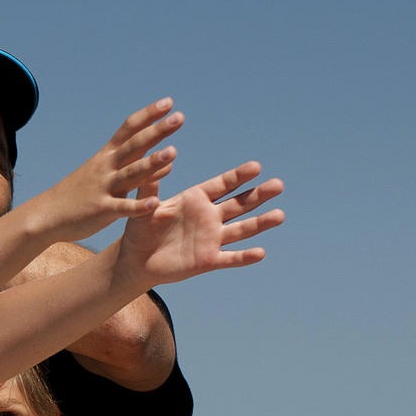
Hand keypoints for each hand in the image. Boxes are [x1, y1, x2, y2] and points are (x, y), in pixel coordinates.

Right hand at [23, 100, 182, 243]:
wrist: (48, 214)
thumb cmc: (81, 194)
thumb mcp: (107, 175)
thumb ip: (137, 167)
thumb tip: (168, 161)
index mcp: (107, 155)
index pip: (129, 129)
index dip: (148, 115)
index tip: (169, 103)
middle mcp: (106, 167)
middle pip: (134, 145)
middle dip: (157, 131)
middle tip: (179, 117)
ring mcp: (104, 187)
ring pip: (131, 173)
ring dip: (152, 162)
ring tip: (174, 152)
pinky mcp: (102, 210)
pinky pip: (123, 208)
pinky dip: (138, 206)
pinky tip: (155, 203)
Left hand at [117, 161, 285, 286]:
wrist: (136, 260)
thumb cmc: (139, 229)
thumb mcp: (145, 205)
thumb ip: (151, 183)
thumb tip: (158, 155)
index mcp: (196, 200)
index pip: (222, 185)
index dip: (238, 177)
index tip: (256, 167)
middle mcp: (209, 217)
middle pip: (239, 204)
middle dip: (258, 195)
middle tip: (279, 184)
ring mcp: (211, 239)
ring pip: (241, 229)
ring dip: (260, 223)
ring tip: (280, 215)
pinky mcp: (208, 260)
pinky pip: (230, 258)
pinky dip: (244, 257)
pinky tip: (261, 253)